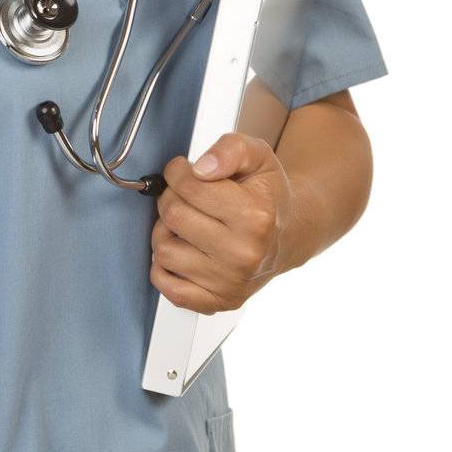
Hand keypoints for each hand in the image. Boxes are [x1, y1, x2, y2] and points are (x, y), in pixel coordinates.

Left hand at [149, 131, 299, 314]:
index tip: (183, 171)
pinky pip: (168, 288)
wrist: (287, 236)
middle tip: (185, 197)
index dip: (177, 172)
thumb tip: (202, 167)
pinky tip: (182, 250)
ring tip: (185, 223)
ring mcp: (230, 282)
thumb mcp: (257, 157)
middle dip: (171, 198)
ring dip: (165, 232)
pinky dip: (165, 268)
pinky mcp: (218, 301)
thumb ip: (231, 150)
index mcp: (255, 217)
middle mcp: (244, 254)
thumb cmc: (266, 196)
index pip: (189, 186)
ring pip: (164, 251)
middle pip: (173, 216)